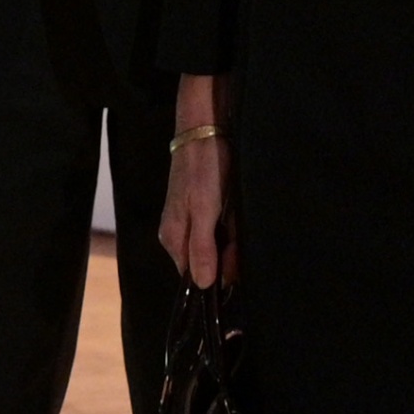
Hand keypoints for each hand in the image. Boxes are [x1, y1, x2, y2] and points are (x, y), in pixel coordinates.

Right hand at [158, 78, 233, 289]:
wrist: (206, 129)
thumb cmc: (203, 169)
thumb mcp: (204, 211)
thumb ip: (202, 248)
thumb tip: (201, 285)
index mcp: (173, 239)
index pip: (194, 276)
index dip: (218, 275)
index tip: (236, 265)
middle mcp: (180, 233)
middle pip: (207, 261)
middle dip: (229, 254)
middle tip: (240, 234)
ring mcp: (193, 220)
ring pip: (218, 244)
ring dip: (234, 238)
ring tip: (238, 217)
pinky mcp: (205, 207)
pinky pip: (223, 228)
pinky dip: (234, 224)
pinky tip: (239, 212)